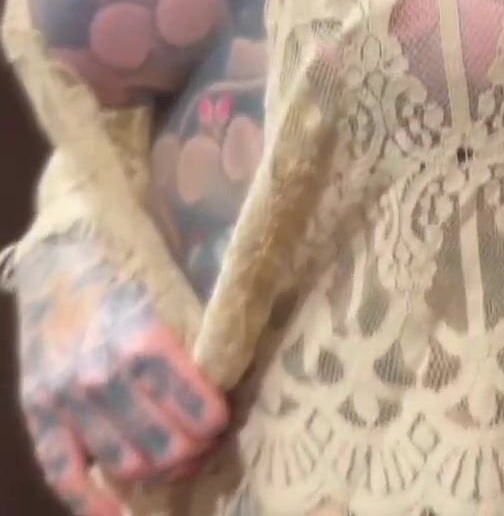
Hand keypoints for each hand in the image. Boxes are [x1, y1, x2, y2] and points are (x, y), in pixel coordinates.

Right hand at [15, 239, 228, 515]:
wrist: (67, 248)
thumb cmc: (137, 267)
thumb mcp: (180, 299)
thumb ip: (202, 350)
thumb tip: (231, 395)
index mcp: (145, 344)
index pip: (198, 415)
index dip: (218, 425)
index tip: (224, 417)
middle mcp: (101, 376)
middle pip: (164, 449)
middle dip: (194, 453)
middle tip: (205, 442)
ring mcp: (64, 396)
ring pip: (124, 465)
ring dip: (159, 472)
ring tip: (176, 460)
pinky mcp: (37, 408)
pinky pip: (63, 471)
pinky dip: (92, 503)